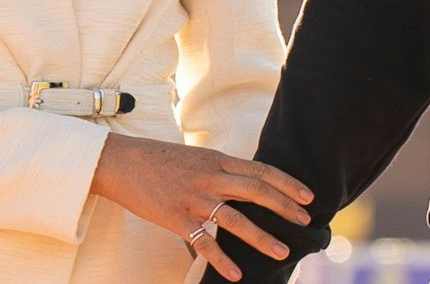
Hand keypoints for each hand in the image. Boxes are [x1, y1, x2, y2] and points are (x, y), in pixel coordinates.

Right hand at [89, 135, 312, 281]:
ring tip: (282, 253)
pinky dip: (222, 260)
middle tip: (305, 221)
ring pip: (235, 220)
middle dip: (285, 207)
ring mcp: (193, 198)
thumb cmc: (159, 160)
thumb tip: (246, 183)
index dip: (287, 183)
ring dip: (262, 238)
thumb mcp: (196, 157)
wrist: (121, 162)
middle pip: (256, 192)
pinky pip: (203, 243)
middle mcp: (210, 177)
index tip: (308, 196)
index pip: (261, 171)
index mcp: (217, 160)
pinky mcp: (175, 218)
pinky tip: (236, 274)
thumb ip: (221, 169)